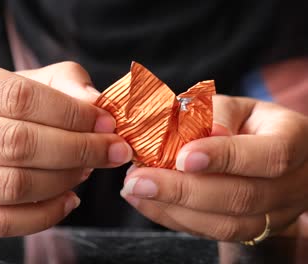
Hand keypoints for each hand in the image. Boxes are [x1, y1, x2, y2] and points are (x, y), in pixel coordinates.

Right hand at [0, 53, 131, 236]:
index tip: (107, 124)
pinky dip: (44, 214)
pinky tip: (67, 199)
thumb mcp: (15, 79)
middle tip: (112, 151)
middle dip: (78, 149)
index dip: (71, 114)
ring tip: (85, 170)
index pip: (18, 97)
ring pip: (10, 186)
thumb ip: (60, 82)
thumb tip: (96, 103)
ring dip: (63, 180)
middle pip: (15, 143)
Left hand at [121, 95, 307, 240]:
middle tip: (138, 179)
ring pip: (226, 225)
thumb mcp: (238, 107)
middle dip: (183, 191)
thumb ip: (217, 115)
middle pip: (241, 198)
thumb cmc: (248, 124)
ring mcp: (275, 215)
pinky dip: (172, 218)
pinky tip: (145, 201)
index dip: (224, 158)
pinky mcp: (250, 232)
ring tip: (135, 189)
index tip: (181, 157)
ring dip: (173, 209)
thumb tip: (195, 135)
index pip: (268, 155)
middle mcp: (291, 184)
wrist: (270, 155)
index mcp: (293, 141)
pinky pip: (210, 233)